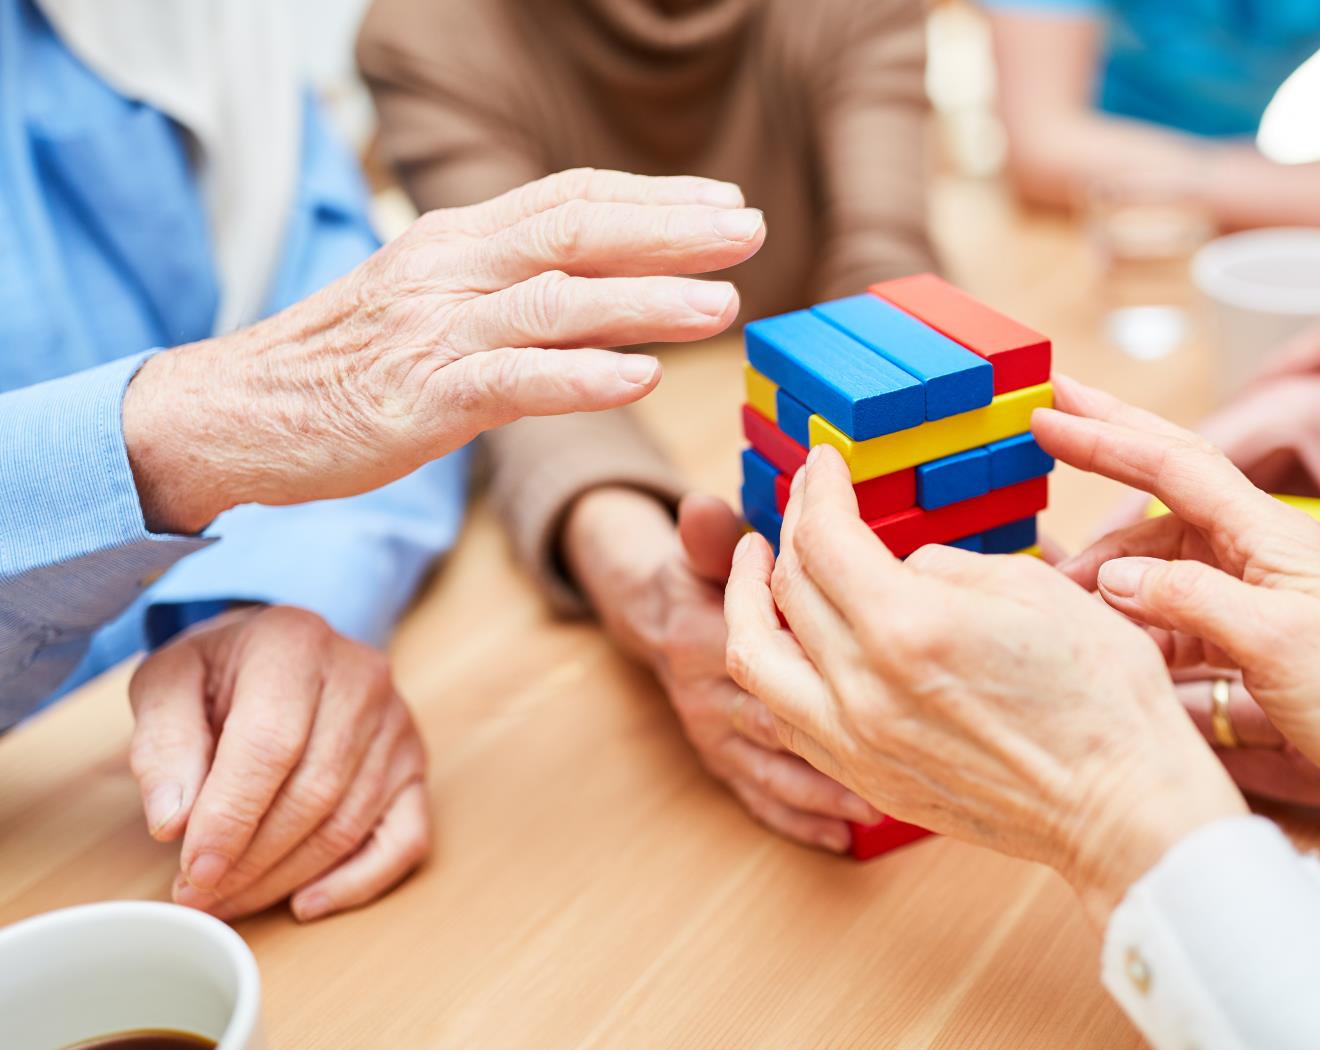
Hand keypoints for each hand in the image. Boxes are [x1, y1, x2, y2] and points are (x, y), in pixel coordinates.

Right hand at [124, 168, 765, 533]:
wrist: (237, 411)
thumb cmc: (346, 362)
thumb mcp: (432, 301)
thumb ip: (510, 286)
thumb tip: (603, 286)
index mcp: (458, 241)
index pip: (570, 199)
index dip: (654, 198)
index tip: (726, 203)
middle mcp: (452, 270)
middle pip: (577, 232)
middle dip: (673, 231)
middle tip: (751, 233)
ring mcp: (435, 331)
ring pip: (556, 302)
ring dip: (647, 300)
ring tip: (721, 304)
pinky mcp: (418, 398)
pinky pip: (511, 381)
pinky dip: (581, 377)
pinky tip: (641, 378)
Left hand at [128, 606, 426, 921]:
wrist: (281, 650)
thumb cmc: (221, 673)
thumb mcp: (167, 684)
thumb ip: (162, 747)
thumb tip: (174, 824)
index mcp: (295, 646)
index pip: (270, 746)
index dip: (231, 817)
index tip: (193, 871)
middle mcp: (361, 680)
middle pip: (312, 792)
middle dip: (251, 859)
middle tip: (199, 895)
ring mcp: (397, 725)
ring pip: (347, 822)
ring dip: (284, 877)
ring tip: (229, 900)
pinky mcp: (414, 765)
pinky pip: (404, 839)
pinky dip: (358, 882)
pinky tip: (306, 902)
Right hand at [563, 488, 877, 851]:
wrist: (655, 620)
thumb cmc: (699, 578)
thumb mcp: (700, 549)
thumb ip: (709, 536)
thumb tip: (701, 508)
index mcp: (700, 638)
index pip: (759, 648)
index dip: (811, 654)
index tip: (871, 663)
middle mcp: (706, 695)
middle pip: (773, 716)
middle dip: (834, 733)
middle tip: (899, 750)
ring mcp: (715, 737)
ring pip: (772, 768)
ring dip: (825, 788)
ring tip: (880, 802)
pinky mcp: (724, 765)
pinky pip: (761, 800)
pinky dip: (801, 820)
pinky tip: (844, 836)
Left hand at [724, 444, 1246, 917]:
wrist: (1122, 807)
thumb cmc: (1101, 694)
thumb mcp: (1030, 589)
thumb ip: (943, 565)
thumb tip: (900, 569)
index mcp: (906, 627)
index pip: (826, 538)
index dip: (818, 489)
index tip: (823, 461)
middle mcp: (862, 690)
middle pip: (787, 589)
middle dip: (791, 527)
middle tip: (803, 499)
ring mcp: (856, 744)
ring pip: (757, 662)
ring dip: (747, 604)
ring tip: (758, 566)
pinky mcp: (867, 780)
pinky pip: (786, 717)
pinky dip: (775, 669)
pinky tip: (789, 642)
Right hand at [1039, 375, 1319, 852]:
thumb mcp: (1277, 642)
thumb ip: (1188, 600)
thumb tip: (1112, 579)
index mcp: (1274, 534)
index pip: (1175, 465)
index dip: (1106, 438)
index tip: (1049, 412)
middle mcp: (1263, 551)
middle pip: (1168, 483)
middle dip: (1107, 446)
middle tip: (1047, 413)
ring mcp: (1258, 594)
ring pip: (1161, 562)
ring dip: (1107, 570)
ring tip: (1054, 591)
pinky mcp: (1255, 640)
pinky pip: (1176, 614)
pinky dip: (1134, 619)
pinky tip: (1104, 635)